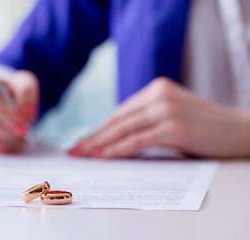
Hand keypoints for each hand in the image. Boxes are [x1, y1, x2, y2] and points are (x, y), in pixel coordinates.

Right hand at [0, 70, 38, 152]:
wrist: (7, 102)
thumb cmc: (13, 90)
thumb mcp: (24, 82)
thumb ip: (26, 91)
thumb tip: (24, 112)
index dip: (6, 114)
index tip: (24, 124)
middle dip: (6, 129)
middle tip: (24, 132)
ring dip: (6, 140)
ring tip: (20, 135)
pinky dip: (2, 147)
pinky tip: (11, 139)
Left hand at [69, 77, 249, 157]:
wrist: (241, 130)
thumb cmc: (204, 127)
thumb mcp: (171, 116)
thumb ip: (146, 121)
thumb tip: (115, 139)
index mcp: (156, 89)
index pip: (120, 112)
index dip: (99, 128)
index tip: (83, 140)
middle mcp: (159, 95)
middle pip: (117, 119)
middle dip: (93, 136)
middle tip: (75, 150)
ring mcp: (166, 109)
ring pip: (123, 129)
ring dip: (100, 144)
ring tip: (83, 155)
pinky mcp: (174, 126)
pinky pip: (137, 140)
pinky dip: (118, 150)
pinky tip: (104, 157)